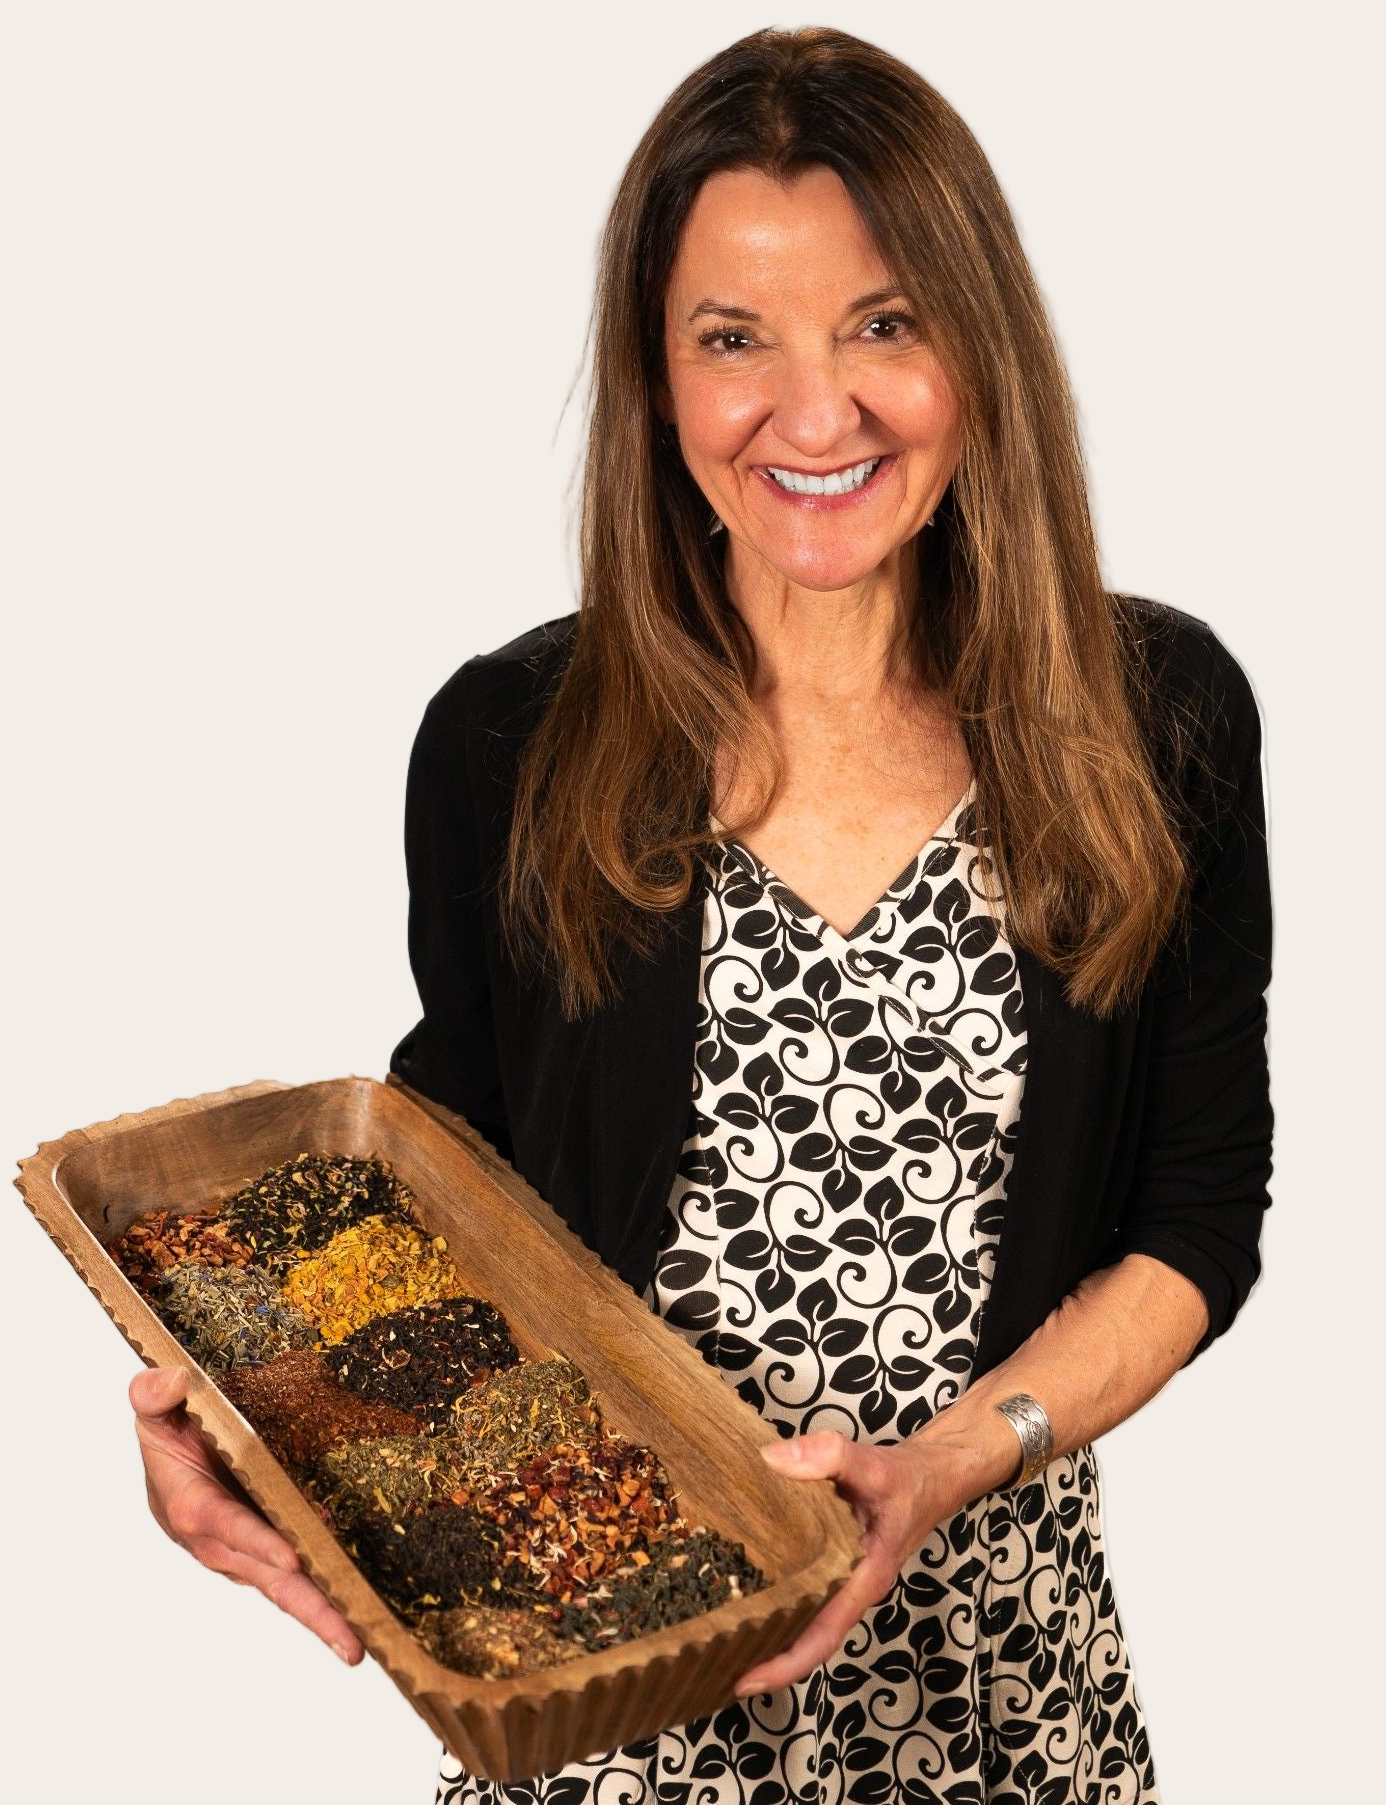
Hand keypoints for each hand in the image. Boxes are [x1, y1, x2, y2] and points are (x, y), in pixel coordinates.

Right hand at [130, 1365, 363, 1664]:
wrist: (174, 1456)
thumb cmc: (168, 1431)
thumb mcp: (153, 1409)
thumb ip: (154, 1394)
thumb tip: (174, 1380)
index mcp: (191, 1505)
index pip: (225, 1524)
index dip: (255, 1540)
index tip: (290, 1556)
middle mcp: (219, 1540)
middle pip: (268, 1577)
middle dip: (308, 1609)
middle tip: (350, 1645)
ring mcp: (245, 1551)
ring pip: (285, 1586)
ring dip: (321, 1613)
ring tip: (358, 1643)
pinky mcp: (265, 1550)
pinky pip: (296, 1573)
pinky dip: (323, 1590)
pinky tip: (357, 1601)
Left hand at [733, 1429, 962, 1698]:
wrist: (929, 1476)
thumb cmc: (906, 1480)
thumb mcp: (872, 1463)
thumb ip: (828, 1455)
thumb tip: (771, 1459)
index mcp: (863, 1579)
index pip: (822, 1636)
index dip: (785, 1665)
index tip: (746, 1683)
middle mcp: (849, 1587)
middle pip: (805, 1637)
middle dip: (763, 1657)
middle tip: (709, 1661)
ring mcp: (840, 1577)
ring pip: (802, 1615)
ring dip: (766, 1629)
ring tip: (715, 1635)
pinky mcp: (831, 1561)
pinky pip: (801, 1587)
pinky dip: (774, 1594)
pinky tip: (744, 1585)